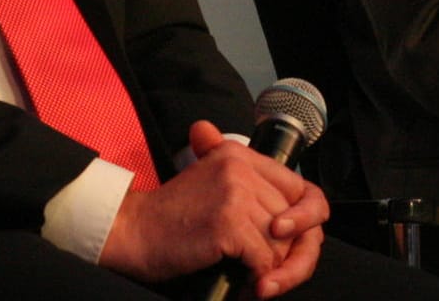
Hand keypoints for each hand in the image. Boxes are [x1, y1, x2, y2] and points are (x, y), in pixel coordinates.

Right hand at [98, 120, 327, 296]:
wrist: (133, 232)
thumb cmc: (171, 218)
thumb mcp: (210, 183)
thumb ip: (249, 187)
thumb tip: (287, 220)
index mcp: (240, 155)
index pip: (299, 188)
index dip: (306, 221)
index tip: (292, 243)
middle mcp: (241, 168)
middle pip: (295, 219)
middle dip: (288, 254)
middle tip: (270, 274)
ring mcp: (236, 193)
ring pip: (281, 242)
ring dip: (270, 269)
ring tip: (251, 278)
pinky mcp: (228, 222)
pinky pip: (264, 259)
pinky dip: (256, 278)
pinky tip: (243, 283)